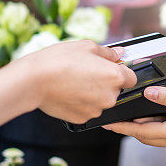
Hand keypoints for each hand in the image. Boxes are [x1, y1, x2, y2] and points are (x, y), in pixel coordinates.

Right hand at [16, 40, 136, 123]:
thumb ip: (108, 52)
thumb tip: (120, 53)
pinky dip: (82, 103)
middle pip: (116, 90)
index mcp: (114, 76)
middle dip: (105, 83)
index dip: (121, 72)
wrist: (34, 81)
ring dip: (93, 94)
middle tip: (86, 72)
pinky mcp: (84, 119)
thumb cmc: (59, 60)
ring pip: (101, 101)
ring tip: (74, 82)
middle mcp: (110, 96)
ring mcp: (97, 110)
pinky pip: (88, 109)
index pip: (131, 78)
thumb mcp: (86, 47)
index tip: (110, 69)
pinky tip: (69, 92)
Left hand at [104, 86, 165, 155]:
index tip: (107, 123)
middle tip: (115, 120)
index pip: (141, 131)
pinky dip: (163, 128)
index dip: (122, 127)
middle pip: (148, 137)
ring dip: (148, 128)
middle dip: (130, 129)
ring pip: (161, 137)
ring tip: (136, 116)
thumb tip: (149, 94)